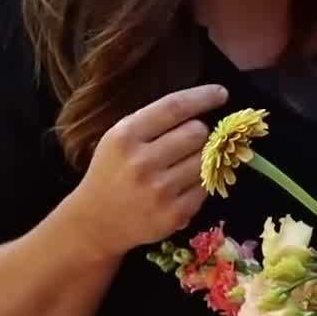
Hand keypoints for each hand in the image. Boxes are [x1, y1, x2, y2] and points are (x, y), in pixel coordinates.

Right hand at [61, 84, 226, 257]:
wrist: (95, 222)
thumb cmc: (112, 172)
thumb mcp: (119, 139)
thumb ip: (153, 122)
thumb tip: (202, 106)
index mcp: (125, 137)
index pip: (174, 107)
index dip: (202, 97)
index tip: (221, 93)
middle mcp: (141, 162)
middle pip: (196, 132)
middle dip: (197, 133)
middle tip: (185, 142)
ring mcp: (159, 191)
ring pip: (205, 159)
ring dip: (200, 158)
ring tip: (180, 166)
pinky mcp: (174, 214)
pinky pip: (206, 186)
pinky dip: (199, 183)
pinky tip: (181, 186)